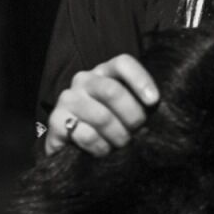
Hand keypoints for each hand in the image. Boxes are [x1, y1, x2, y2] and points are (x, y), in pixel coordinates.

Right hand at [44, 54, 158, 156]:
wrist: (74, 145)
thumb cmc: (111, 123)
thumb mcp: (128, 109)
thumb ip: (142, 104)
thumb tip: (157, 110)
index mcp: (105, 72)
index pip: (123, 64)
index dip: (141, 80)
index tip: (154, 101)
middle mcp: (84, 80)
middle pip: (112, 91)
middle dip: (132, 116)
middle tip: (137, 131)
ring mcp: (67, 99)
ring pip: (101, 117)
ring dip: (118, 136)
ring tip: (122, 143)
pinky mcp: (55, 120)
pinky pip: (85, 135)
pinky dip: (101, 147)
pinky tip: (104, 150)